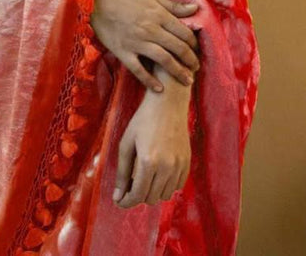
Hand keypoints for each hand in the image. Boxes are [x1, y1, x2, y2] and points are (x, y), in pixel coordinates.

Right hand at [90, 0, 199, 91]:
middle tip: (196, 68)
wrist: (97, 0)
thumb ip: (173, 6)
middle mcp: (151, 29)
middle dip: (191, 60)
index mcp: (159, 15)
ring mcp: (137, 42)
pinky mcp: (123, 52)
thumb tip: (195, 9)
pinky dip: (150, 81)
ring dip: (178, 72)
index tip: (198, 50)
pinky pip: (139, 70)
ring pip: (164, 60)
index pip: (184, 32)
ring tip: (187, 81)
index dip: (194, 44)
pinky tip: (159, 88)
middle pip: (178, 48)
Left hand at [112, 79, 191, 207]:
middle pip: (151, 198)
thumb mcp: (126, 143)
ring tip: (144, 176)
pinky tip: (158, 173)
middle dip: (138, 195)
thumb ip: (122, 172)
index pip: (137, 195)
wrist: (168, 104)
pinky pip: (177, 186)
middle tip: (130, 183)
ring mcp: (179, 165)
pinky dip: (166, 185)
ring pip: (165, 195)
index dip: (126, 202)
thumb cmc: (143, 121)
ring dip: (152, 191)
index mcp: (148, 162)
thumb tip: (117, 197)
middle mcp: (166, 167)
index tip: (119, 200)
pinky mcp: (187, 162)